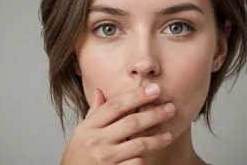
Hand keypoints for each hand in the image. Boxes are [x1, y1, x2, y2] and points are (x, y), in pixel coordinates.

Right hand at [60, 84, 175, 164]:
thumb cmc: (77, 157)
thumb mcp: (80, 134)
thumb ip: (93, 114)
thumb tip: (100, 91)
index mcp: (87, 127)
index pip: (115, 106)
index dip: (137, 95)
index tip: (154, 89)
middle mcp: (96, 141)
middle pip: (131, 122)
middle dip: (154, 114)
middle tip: (170, 108)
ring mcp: (105, 159)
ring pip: (139, 145)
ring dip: (156, 139)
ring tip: (168, 134)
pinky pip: (136, 163)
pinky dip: (143, 159)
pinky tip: (149, 155)